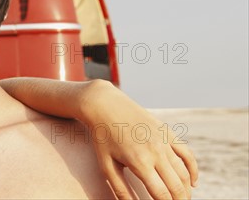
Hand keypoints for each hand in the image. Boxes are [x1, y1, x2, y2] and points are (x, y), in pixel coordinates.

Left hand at [79, 80, 197, 199]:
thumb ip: (120, 189)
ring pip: (183, 172)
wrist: (105, 105)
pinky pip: (187, 154)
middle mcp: (156, 152)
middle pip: (176, 187)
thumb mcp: (106, 165)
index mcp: (140, 162)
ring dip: (186, 190)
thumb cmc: (103, 137)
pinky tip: (192, 183)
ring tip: (182, 199)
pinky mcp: (167, 132)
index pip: (161, 194)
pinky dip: (193, 170)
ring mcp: (164, 141)